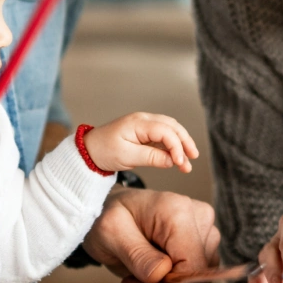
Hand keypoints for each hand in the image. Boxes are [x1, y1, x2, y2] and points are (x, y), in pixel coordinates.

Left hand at [83, 113, 198, 174]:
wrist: (89, 150)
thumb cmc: (104, 151)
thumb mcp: (127, 157)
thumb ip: (151, 157)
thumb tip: (171, 160)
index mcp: (138, 123)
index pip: (165, 130)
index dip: (176, 146)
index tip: (180, 162)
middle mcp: (144, 120)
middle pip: (172, 125)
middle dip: (185, 141)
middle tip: (193, 158)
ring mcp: (144, 125)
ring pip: (170, 129)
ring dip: (180, 144)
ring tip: (187, 161)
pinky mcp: (144, 133)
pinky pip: (163, 136)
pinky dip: (172, 146)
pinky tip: (176, 158)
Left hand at [83, 187, 219, 282]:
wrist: (109, 206)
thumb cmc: (109, 214)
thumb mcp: (110, 232)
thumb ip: (136, 254)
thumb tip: (161, 274)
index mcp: (178, 211)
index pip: (192, 265)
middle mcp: (198, 217)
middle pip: (196, 272)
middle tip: (133, 279)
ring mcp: (203, 229)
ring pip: (196, 276)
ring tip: (138, 271)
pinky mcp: (202, 240)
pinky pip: (194, 272)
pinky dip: (172, 280)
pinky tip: (151, 269)